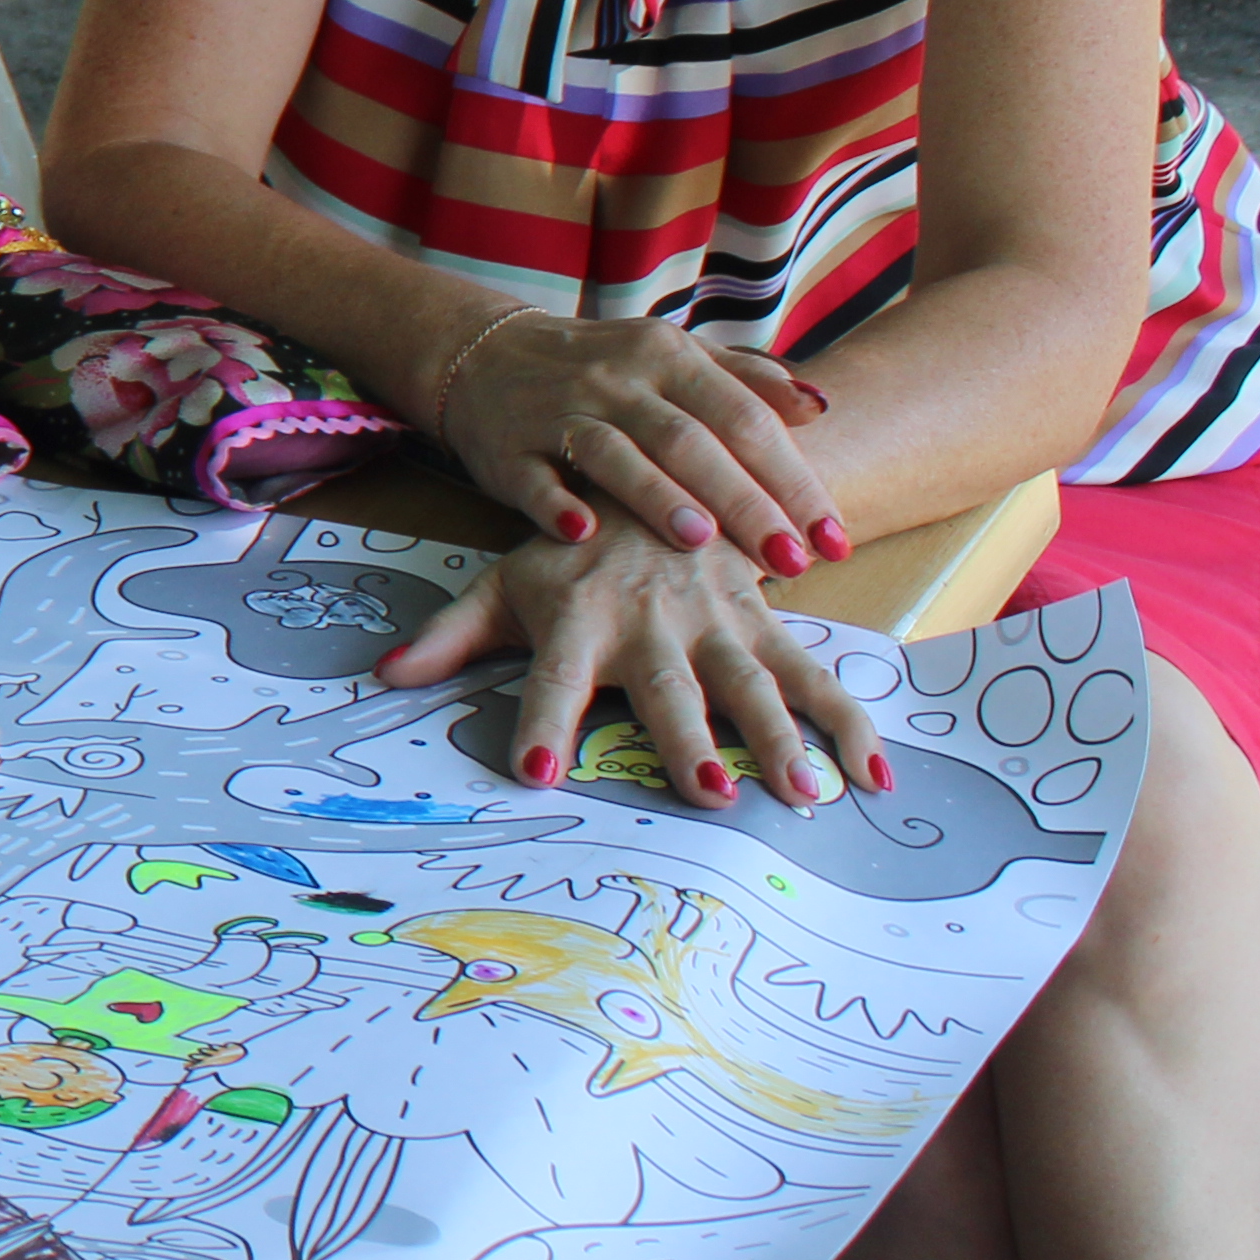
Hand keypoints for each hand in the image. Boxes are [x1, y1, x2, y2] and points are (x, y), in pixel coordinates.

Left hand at [378, 523, 885, 811]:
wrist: (654, 465)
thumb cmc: (569, 549)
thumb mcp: (503, 582)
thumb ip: (450, 635)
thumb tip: (385, 674)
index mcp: (578, 617)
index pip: (553, 676)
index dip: (544, 720)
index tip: (536, 769)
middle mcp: (650, 624)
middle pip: (668, 688)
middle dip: (687, 740)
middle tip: (706, 792)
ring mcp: (716, 623)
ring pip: (752, 684)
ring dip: (779, 737)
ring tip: (801, 793)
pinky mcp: (765, 622)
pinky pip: (812, 674)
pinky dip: (848, 719)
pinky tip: (873, 769)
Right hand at [426, 305, 844, 570]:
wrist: (487, 357)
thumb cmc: (605, 371)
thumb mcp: (676, 358)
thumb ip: (745, 381)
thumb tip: (820, 406)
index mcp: (670, 357)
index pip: (745, 419)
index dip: (793, 480)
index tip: (832, 540)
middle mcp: (618, 379)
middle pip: (690, 441)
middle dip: (744, 504)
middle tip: (790, 561)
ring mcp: (559, 412)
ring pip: (614, 454)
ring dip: (655, 497)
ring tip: (700, 543)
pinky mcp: (508, 449)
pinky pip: (532, 478)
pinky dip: (555, 505)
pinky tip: (581, 534)